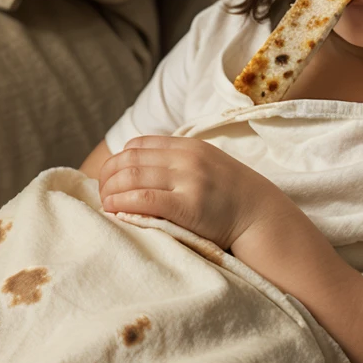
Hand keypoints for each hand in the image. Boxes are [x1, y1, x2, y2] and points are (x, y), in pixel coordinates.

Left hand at [97, 136, 292, 249]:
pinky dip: (123, 204)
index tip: (109, 180)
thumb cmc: (230, 197)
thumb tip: (136, 168)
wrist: (261, 217)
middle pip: (130, 159)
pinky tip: (115, 213)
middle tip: (101, 195)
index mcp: (190, 145)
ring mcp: (190, 181)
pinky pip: (145, 200)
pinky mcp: (190, 206)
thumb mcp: (207, 166)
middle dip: (107, 177)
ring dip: (110, 192)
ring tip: (105, 205)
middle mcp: (188, 158)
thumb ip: (178, 162)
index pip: (138, 145)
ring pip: (132, 178)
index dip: (116, 161)